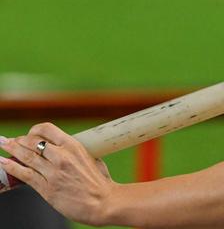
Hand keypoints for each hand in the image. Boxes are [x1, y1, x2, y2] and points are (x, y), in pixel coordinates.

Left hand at [0, 123, 114, 225]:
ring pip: (26, 156)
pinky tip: (3, 162)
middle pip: (32, 142)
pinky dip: (11, 167)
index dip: (34, 131)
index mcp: (74, 146)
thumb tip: (70, 153)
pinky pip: (25, 175)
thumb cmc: (100, 183)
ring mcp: (53, 172)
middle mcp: (62, 156)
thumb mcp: (92, 159)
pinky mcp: (47, 188)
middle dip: (19, 140)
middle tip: (12, 141)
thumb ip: (78, 154)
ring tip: (3, 145)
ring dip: (11, 149)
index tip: (30, 134)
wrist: (103, 202)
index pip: (47, 129)